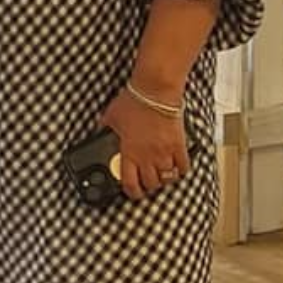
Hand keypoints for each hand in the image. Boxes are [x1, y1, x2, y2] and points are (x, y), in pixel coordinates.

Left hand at [101, 84, 188, 200]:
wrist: (155, 90)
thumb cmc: (133, 101)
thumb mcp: (110, 116)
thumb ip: (104, 129)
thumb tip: (99, 133)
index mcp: (130, 152)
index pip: (130, 183)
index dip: (132, 192)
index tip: (133, 192)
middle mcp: (148, 156)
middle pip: (151, 184)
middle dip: (148, 186)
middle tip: (147, 182)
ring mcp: (165, 152)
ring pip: (168, 179)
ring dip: (164, 179)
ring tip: (161, 174)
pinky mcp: (179, 145)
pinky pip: (183, 166)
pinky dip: (180, 170)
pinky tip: (176, 166)